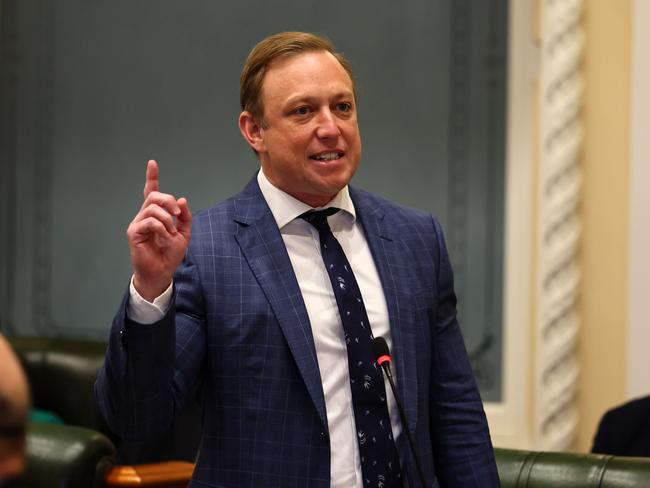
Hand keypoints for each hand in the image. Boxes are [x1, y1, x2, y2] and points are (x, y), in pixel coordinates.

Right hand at [127, 160, 191, 301]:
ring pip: (152, 208)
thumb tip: (182, 200)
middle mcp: (144, 216)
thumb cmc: (170, 253)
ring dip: (167, 219)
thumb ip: (184, 217)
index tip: (152, 163)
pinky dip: (161, 228)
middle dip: (168, 201)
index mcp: (156, 214)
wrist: (162, 271)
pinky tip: (165, 237)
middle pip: (154, 195)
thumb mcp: (184, 233)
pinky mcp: (134, 233)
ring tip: (171, 232)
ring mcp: (138, 223)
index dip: (151, 177)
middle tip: (177, 214)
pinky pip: (149, 222)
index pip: (151, 191)